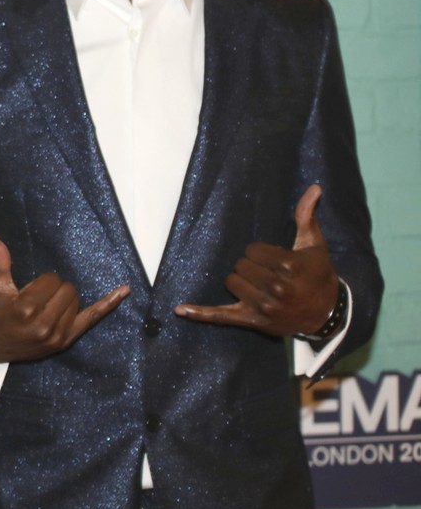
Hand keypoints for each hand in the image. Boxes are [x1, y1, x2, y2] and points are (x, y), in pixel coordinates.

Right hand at [0, 235, 129, 366]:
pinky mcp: (64, 342)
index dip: (42, 280)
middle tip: (38, 296)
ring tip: (46, 305)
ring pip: (76, 301)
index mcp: (25, 308)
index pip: (51, 281)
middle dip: (54, 288)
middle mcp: (43, 325)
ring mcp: (56, 336)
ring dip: (65, 297)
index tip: (30, 289)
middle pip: (67, 290)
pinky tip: (123, 291)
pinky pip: (92, 319)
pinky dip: (108, 304)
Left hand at [175, 185, 339, 335]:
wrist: (327, 313)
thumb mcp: (314, 245)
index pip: (252, 250)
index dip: (261, 253)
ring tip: (260, 286)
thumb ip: (307, 216)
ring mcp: (264, 306)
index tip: (275, 259)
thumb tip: (313, 188)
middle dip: (251, 266)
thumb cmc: (318, 275)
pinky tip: (180, 309)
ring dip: (240, 281)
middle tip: (269, 273)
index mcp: (288, 265)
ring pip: (231, 282)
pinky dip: (200, 313)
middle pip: (240, 265)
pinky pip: (220, 316)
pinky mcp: (253, 320)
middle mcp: (276, 287)